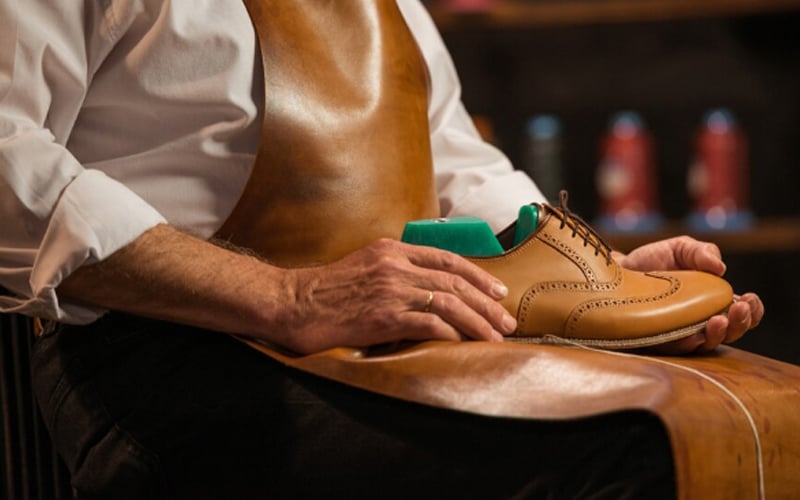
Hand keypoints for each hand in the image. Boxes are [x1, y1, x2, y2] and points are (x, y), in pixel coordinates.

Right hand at [277, 239, 516, 353]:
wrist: (293, 303)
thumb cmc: (326, 291)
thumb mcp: (364, 266)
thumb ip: (395, 270)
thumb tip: (426, 289)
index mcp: (392, 249)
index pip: (446, 259)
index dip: (477, 275)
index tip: (497, 292)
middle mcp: (395, 265)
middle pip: (454, 281)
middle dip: (486, 302)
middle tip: (506, 321)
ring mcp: (390, 289)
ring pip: (449, 302)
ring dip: (478, 322)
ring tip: (495, 337)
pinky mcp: (384, 316)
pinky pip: (429, 324)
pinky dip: (452, 334)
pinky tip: (464, 344)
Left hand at [614, 236, 763, 353]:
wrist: (615, 268)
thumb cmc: (652, 260)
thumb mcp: (681, 248)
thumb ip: (702, 252)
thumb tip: (720, 266)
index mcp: (712, 300)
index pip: (742, 313)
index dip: (752, 311)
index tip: (749, 299)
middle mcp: (699, 321)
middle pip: (730, 333)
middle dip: (739, 324)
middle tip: (736, 310)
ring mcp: (679, 334)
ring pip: (706, 345)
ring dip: (717, 335)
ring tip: (717, 320)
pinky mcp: (656, 342)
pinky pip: (674, 349)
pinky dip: (687, 344)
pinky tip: (692, 335)